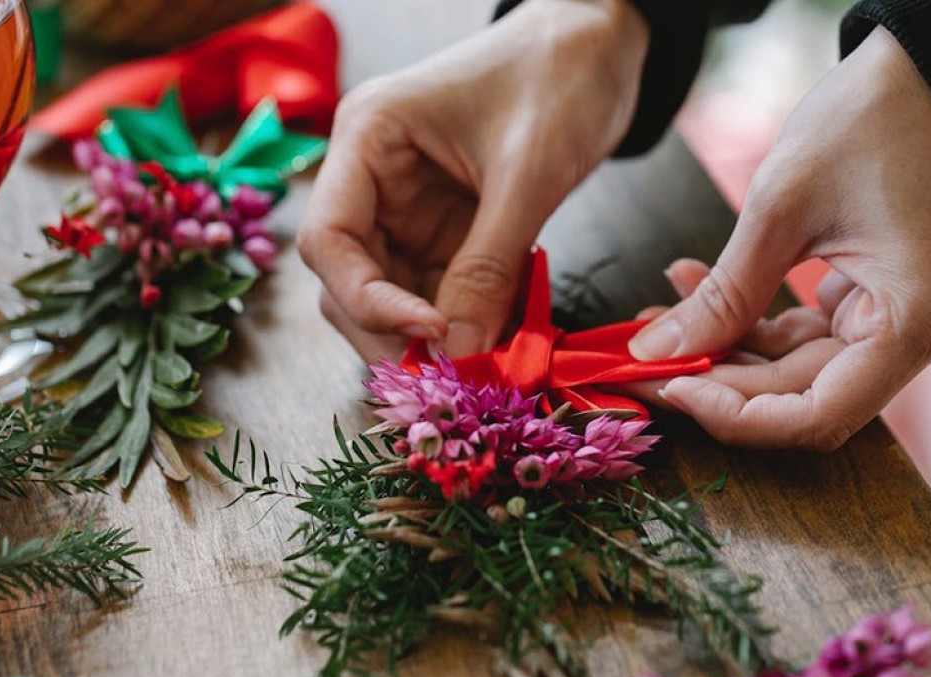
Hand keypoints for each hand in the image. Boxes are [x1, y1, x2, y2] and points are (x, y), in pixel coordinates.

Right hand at [298, 0, 648, 362]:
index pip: (329, 241)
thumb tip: (460, 351)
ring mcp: (408, 208)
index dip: (370, 301)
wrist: (601, 43)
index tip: (432, 335)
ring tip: (483, 368)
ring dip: (435, 339)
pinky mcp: (446, 229)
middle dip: (396, 334)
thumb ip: (489, 264)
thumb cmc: (559, 74)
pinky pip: (441, 292)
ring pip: (396, 297)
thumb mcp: (527, 172)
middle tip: (451, 378)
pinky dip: (466, 324)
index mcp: (368, 139)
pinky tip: (499, 344)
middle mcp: (374, 179)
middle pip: (352, 280)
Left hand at [627, 26, 930, 450]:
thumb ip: (722, 295)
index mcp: (916, 322)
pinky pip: (811, 333)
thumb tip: (657, 351)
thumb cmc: (873, 120)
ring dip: (727, 345)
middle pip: (802, 394)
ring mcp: (908, 323)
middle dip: (718, 376)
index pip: (816, 416)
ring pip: (799, 367)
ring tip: (660, 315)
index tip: (670, 387)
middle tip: (644, 356)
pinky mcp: (888, 303)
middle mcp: (924, 338)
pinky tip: (697, 290)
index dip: (735, 415)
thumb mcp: (781, 209)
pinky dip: (755, 319)